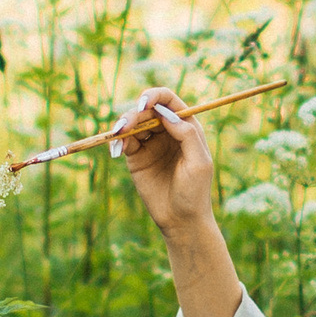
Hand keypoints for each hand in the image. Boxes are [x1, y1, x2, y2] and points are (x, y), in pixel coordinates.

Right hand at [115, 87, 216, 240]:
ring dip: (123, 125)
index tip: (144, 104)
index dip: (155, 96)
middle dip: (133, 114)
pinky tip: (117, 150)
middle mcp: (167, 131)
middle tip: (124, 128)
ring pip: (133, 123)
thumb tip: (166, 113)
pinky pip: (124, 141)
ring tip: (118, 137)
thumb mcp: (198, 163)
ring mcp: (151, 143)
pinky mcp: (136, 157)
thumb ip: (187, 135)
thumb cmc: (195, 192)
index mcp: (186, 127)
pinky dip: (117, 141)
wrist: (180, 220)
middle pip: (146, 110)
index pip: (168, 101)